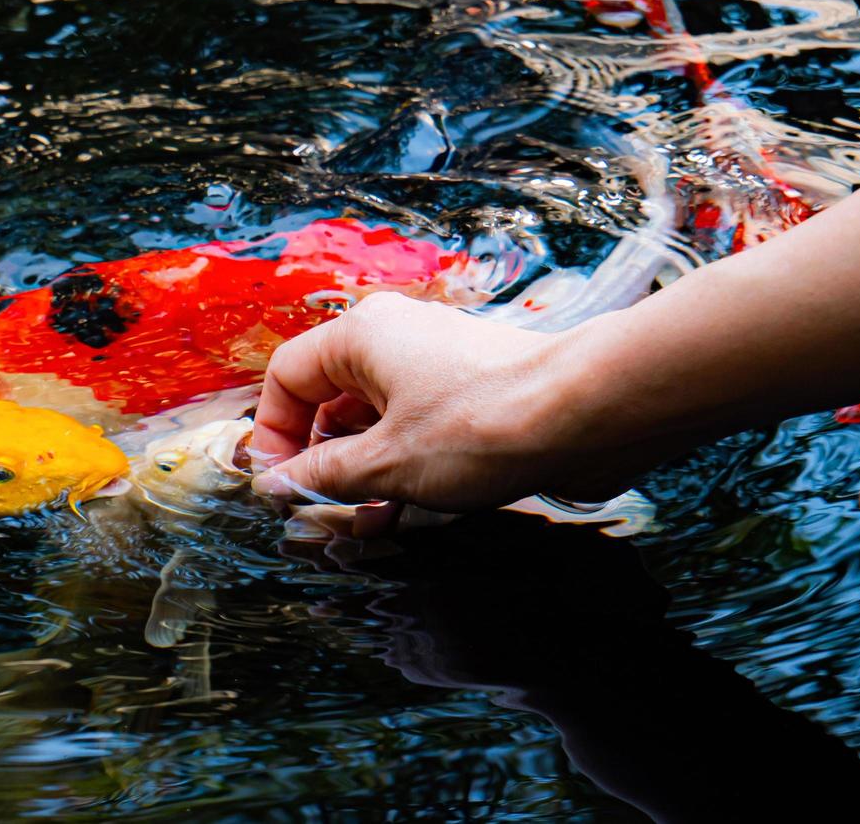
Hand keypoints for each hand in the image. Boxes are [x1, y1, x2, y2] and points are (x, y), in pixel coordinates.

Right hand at [250, 292, 691, 528]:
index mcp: (361, 337)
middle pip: (330, 400)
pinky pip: (418, 426)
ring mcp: (438, 363)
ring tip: (374, 521)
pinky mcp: (473, 390)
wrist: (587, 413)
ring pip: (376, 420)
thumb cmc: (481, 425)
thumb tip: (276, 486)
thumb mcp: (385, 464)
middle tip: (327, 513)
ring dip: (366, 474)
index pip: (287, 378)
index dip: (273, 435)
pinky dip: (406, 466)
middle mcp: (396, 338)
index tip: (280, 486)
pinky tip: (414, 509)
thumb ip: (321, 476)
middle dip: (323, 463)